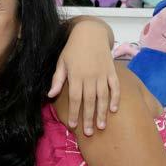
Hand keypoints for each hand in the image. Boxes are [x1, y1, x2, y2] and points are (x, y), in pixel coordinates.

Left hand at [48, 19, 119, 134]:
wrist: (90, 33)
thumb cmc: (73, 49)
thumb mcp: (62, 62)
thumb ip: (57, 79)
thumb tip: (50, 95)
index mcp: (76, 75)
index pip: (75, 98)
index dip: (74, 113)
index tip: (73, 126)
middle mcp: (90, 76)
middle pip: (89, 101)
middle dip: (88, 118)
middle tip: (88, 132)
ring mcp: (102, 74)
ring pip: (103, 96)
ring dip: (102, 112)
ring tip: (101, 126)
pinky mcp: (111, 71)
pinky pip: (114, 87)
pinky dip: (115, 98)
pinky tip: (113, 110)